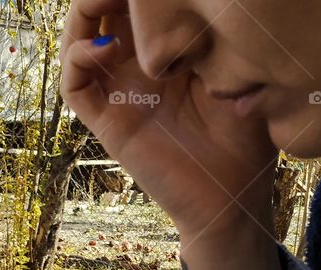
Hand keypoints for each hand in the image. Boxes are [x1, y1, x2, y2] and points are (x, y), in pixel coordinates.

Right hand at [61, 0, 279, 236]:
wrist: (233, 200)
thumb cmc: (246, 139)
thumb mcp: (239, 72)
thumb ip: (216, 35)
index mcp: (167, 52)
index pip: (135, 8)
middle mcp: (136, 68)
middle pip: (100, 14)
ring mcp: (118, 94)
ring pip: (77, 42)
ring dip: (83, 14)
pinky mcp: (107, 123)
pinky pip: (75, 87)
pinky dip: (78, 58)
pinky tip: (107, 47)